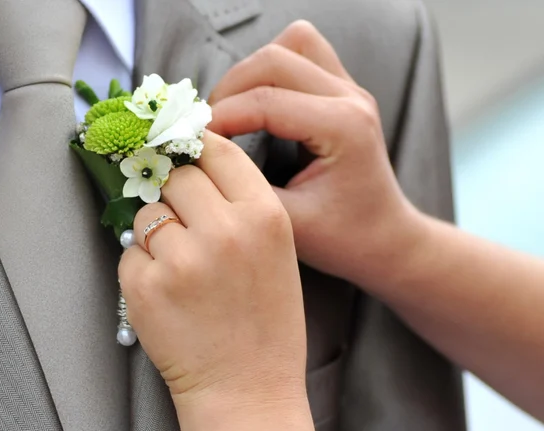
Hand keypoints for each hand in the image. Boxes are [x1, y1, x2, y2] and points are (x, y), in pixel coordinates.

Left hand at [119, 132, 306, 412]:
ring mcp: (181, 259)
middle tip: (185, 226)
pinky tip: (167, 296)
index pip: (218, 150)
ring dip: (156, 233)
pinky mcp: (145, 286)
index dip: (196, 149)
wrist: (248, 393)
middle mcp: (224, 230)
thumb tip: (192, 171)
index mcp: (265, 217)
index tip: (183, 153)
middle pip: (176, 175)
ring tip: (180, 271)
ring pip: (147, 213)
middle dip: (175, 194)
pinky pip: (130, 253)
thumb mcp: (276, 256)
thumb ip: (241, 209)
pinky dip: (142, 268)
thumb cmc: (267, 327)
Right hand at [208, 21, 423, 288]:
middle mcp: (351, 98)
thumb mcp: (290, 221)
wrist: (384, 239)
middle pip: (274, 59)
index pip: (265, 101)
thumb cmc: (344, 239)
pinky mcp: (345, 92)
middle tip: (209, 128)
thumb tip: (202, 158)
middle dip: (230, 89)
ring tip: (232, 110)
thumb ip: (244, 186)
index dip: (220, 117)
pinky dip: (272, 71)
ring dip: (253, 71)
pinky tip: (258, 105)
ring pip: (291, 44)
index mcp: (343, 127)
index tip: (192, 142)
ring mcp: (351, 89)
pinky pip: (303, 54)